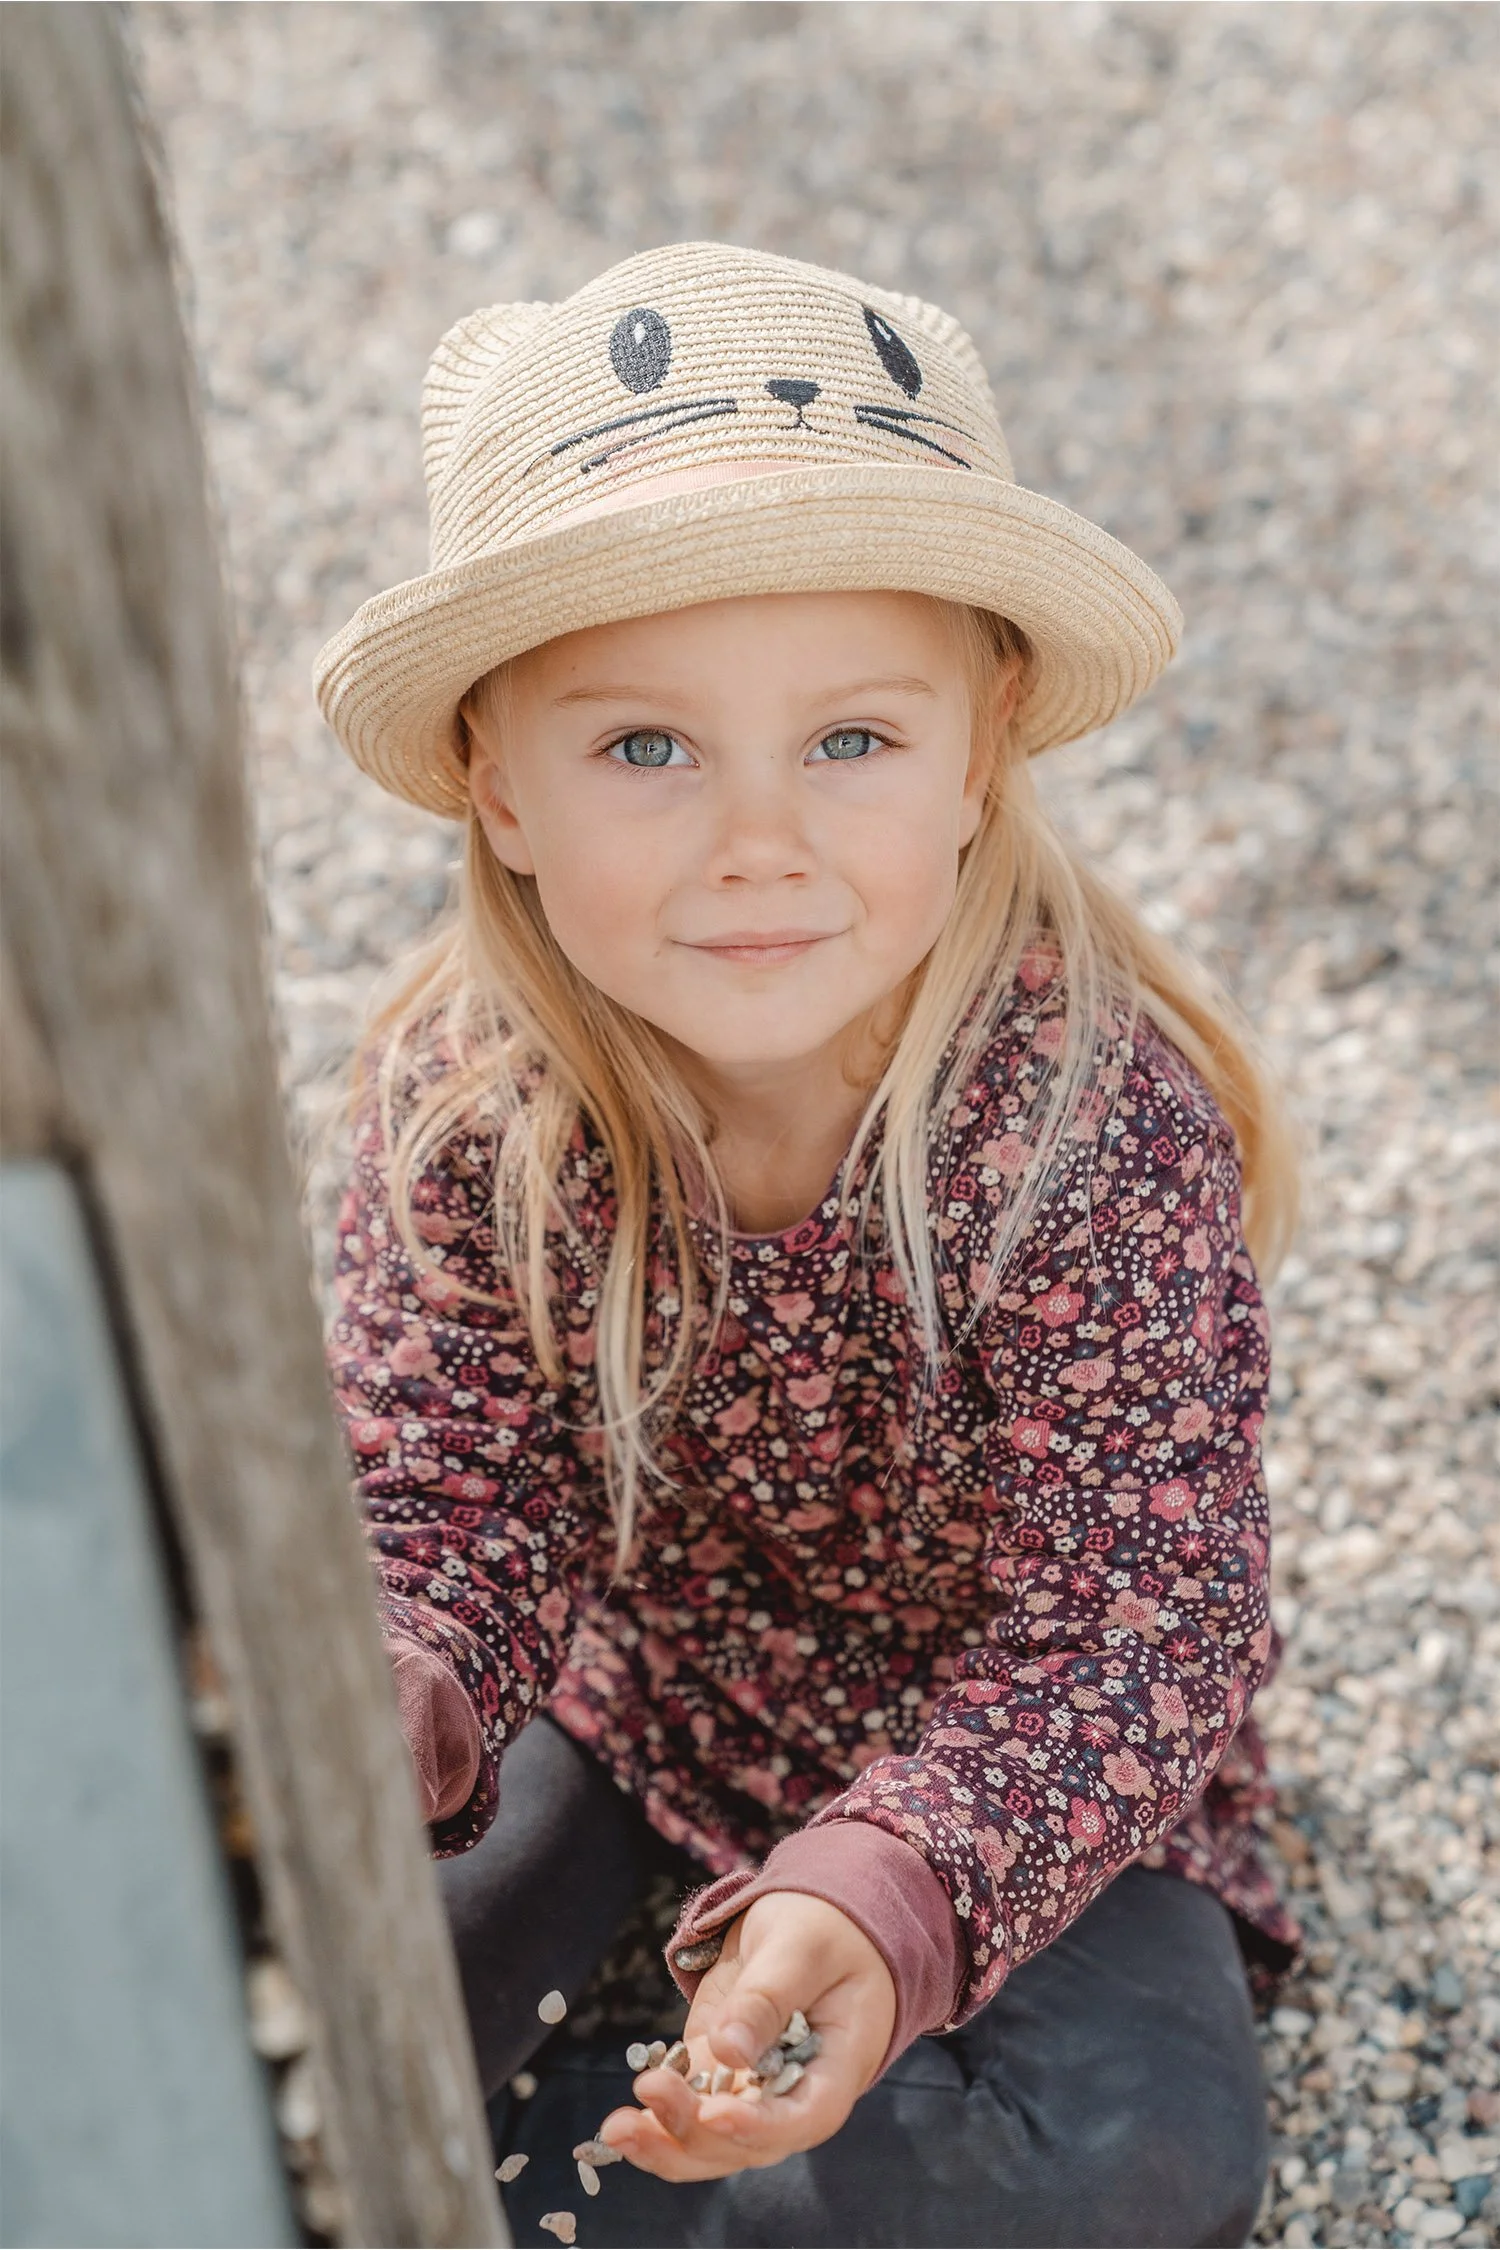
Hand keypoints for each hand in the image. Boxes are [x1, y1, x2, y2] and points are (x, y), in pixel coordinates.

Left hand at [598, 1892, 895, 2181]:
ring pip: (712, 2143)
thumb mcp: (802, 1948)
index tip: (713, 2113)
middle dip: (693, 2132)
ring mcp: (753, 2094)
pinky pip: (688, 2116)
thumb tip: (728, 2050)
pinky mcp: (717, 2079)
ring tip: (615, 2129)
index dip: (760, 2126)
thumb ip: (768, 1996)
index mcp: (835, 2068)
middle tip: (647, 2091)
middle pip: (749, 2143)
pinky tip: (620, 2124)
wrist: (814, 1927)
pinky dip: (655, 2124)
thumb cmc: (825, 1932)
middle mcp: (794, 2098)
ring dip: (665, 2142)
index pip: (804, 2115)